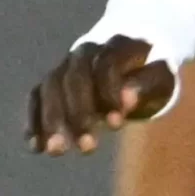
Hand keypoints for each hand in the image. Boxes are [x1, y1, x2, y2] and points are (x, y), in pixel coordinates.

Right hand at [29, 37, 173, 154]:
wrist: (131, 58)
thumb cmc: (150, 72)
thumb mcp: (160, 78)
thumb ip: (146, 85)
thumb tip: (127, 101)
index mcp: (118, 43)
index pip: (107, 66)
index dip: (109, 94)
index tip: (117, 125)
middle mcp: (87, 51)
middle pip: (74, 79)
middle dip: (79, 114)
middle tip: (87, 148)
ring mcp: (67, 64)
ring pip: (51, 87)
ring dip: (52, 121)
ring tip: (57, 151)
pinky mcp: (53, 80)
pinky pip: (37, 97)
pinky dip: (35, 121)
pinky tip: (37, 147)